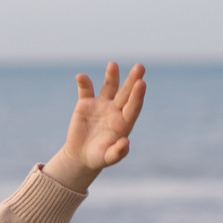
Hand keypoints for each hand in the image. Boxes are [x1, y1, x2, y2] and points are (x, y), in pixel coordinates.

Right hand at [44, 61, 147, 192]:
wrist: (81, 155)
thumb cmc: (98, 157)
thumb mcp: (108, 158)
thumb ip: (118, 152)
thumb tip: (126, 142)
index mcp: (124, 122)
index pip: (133, 106)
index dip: (137, 96)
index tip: (141, 83)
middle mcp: (115, 110)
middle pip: (126, 93)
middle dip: (132, 80)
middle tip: (140, 67)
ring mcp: (101, 105)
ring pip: (109, 87)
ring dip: (111, 76)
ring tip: (113, 65)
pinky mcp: (86, 104)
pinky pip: (86, 90)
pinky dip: (84, 83)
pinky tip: (81, 77)